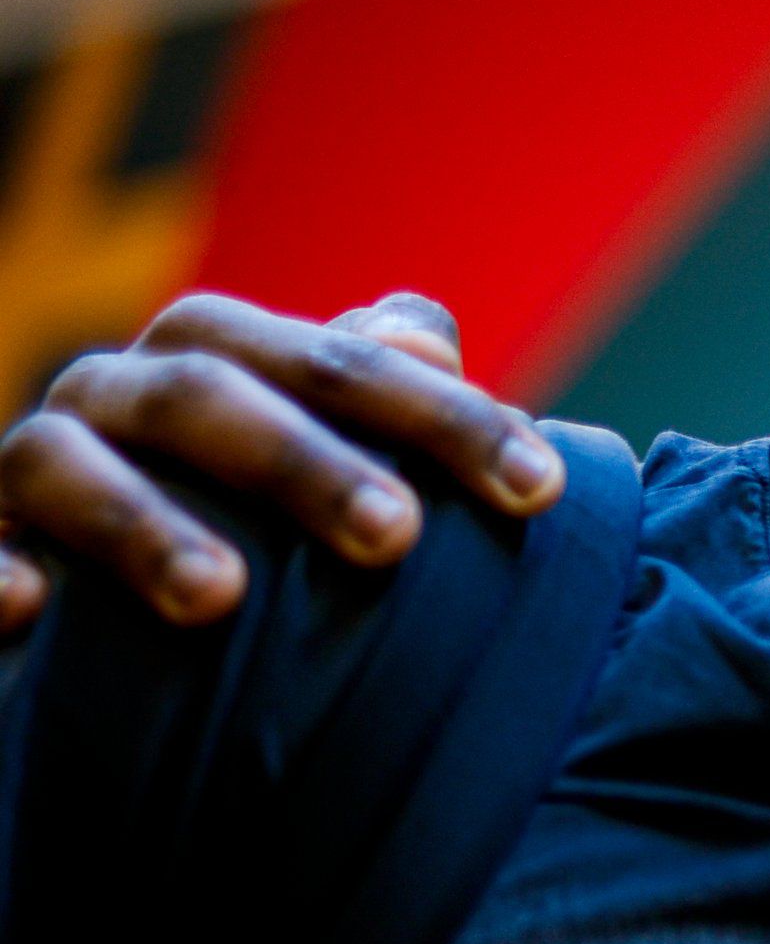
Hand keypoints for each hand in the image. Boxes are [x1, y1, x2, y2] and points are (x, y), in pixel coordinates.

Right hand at [0, 292, 555, 637]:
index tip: (543, 489)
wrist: (88, 586)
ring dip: (141, 522)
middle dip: (303, 460)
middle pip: (206, 394)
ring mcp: (28, 470)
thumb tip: (428, 336)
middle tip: (396, 535)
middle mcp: (117, 395)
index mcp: (220, 361)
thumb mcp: (315, 449)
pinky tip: (25, 607)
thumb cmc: (243, 515)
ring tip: (219, 596)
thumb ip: (373, 390)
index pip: (340, 363)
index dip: (443, 417)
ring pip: (64, 460)